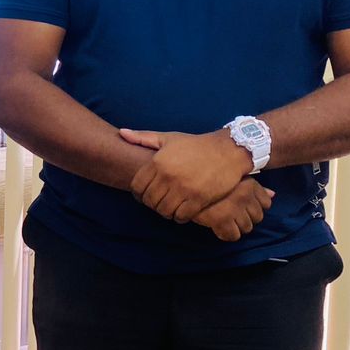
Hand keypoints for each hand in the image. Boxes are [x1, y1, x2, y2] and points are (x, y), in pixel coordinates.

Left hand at [123, 129, 250, 222]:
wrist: (228, 151)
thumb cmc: (196, 145)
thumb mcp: (168, 138)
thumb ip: (143, 138)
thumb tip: (121, 133)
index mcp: (158, 162)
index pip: (137, 187)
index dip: (138, 194)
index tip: (145, 195)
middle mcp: (168, 176)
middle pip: (149, 201)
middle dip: (152, 204)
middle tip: (159, 202)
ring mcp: (183, 189)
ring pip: (164, 211)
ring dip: (165, 212)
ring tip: (170, 207)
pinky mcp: (198, 199)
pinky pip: (181, 216)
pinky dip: (179, 217)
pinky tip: (183, 211)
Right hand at [192, 179, 274, 240]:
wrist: (184, 184)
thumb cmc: (208, 180)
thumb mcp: (233, 177)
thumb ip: (254, 186)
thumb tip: (273, 194)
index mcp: (248, 184)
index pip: (266, 203)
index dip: (254, 206)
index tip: (242, 204)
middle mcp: (245, 195)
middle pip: (258, 217)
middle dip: (246, 217)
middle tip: (231, 212)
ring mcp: (235, 208)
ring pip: (247, 228)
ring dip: (236, 226)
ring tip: (224, 218)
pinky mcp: (222, 219)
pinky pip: (233, 235)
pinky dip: (226, 234)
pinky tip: (218, 226)